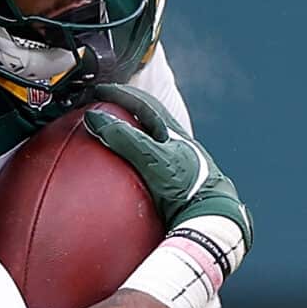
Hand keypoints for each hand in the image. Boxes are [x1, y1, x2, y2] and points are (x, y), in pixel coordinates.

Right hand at [81, 82, 252, 259]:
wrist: (212, 216)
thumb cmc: (185, 185)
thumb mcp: (151, 159)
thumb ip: (124, 138)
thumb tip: (94, 117)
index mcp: (171, 129)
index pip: (141, 101)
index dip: (118, 93)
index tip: (97, 91)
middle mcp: (174, 141)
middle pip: (146, 116)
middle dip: (123, 109)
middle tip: (101, 108)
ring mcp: (176, 160)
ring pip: (149, 138)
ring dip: (129, 133)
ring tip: (109, 138)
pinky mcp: (176, 180)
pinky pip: (149, 163)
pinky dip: (133, 161)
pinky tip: (123, 177)